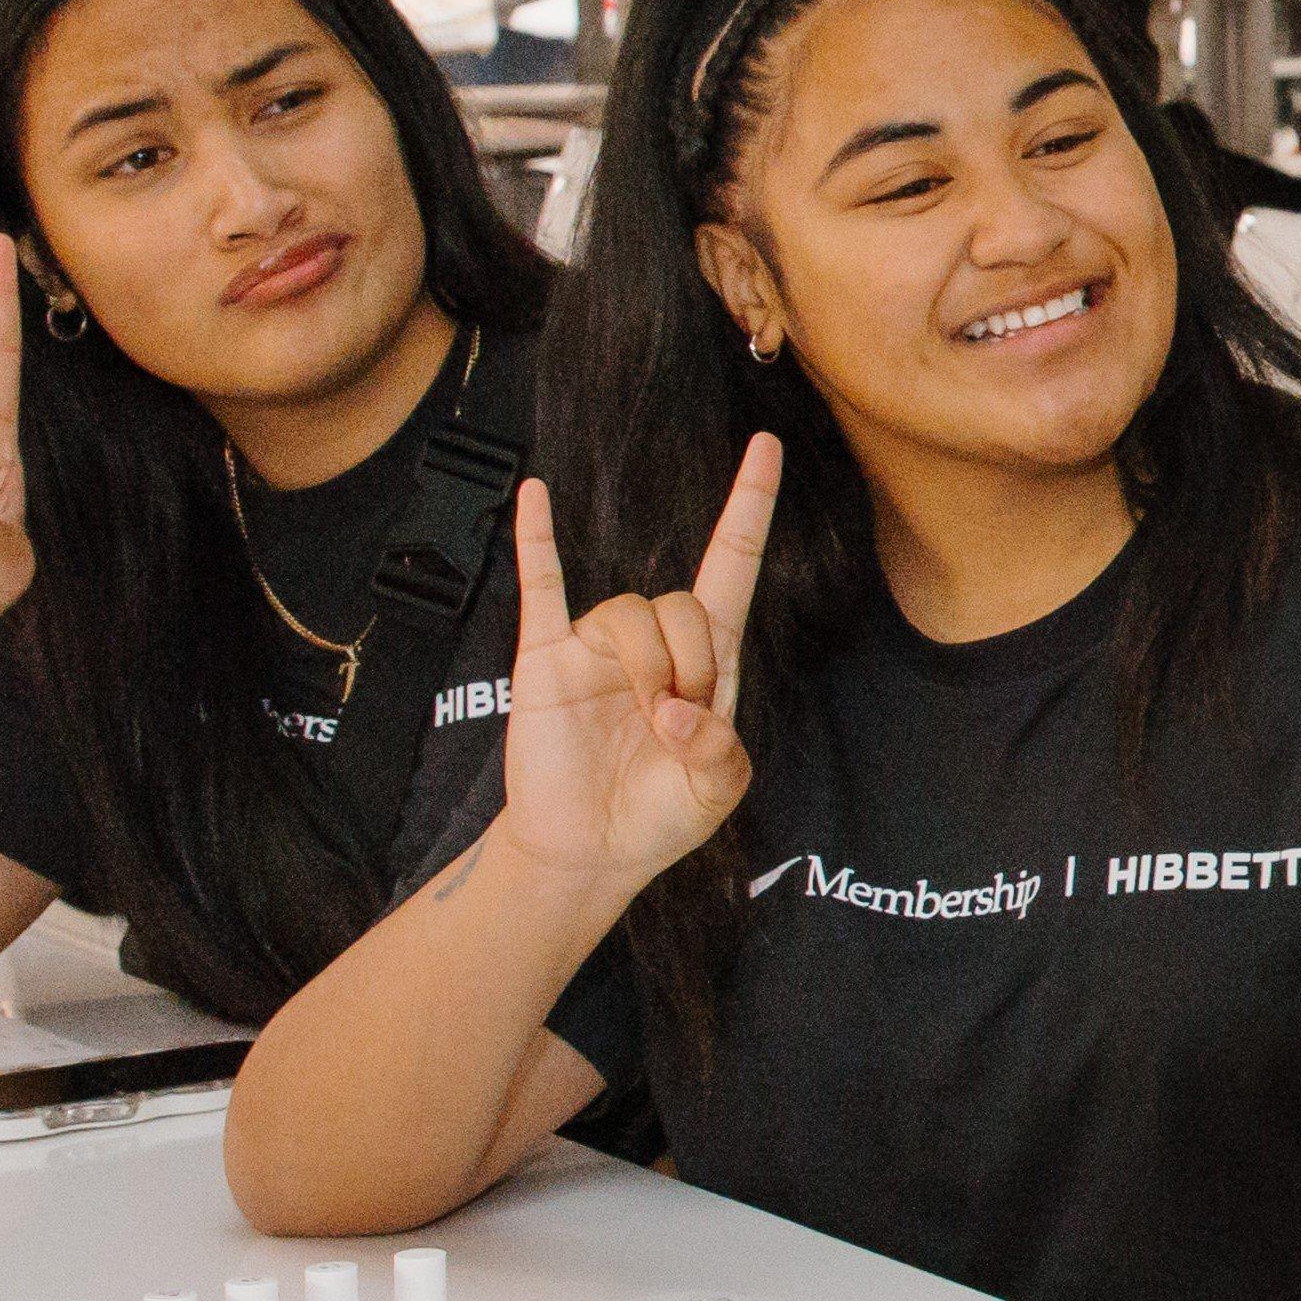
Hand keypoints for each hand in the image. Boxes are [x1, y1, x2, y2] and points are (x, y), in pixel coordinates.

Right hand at [488, 447, 775, 897]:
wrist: (588, 851)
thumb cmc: (658, 815)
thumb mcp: (718, 790)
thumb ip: (718, 749)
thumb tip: (671, 710)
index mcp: (708, 657)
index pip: (732, 564)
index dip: (750, 506)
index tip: (767, 448)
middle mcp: (655, 641)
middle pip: (683, 603)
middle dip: (692, 664)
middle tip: (677, 720)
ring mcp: (598, 647)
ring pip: (630, 612)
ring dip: (646, 667)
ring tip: (642, 716)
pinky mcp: (546, 659)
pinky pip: (540, 587)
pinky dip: (536, 540)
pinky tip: (533, 495)